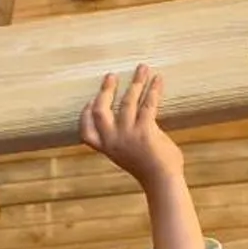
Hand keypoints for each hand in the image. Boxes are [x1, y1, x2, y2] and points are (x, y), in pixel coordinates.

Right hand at [78, 65, 185, 189]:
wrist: (162, 180)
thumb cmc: (148, 168)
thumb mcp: (127, 154)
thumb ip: (122, 138)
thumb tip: (131, 116)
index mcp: (106, 148)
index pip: (86, 132)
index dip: (85, 115)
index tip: (89, 101)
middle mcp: (113, 140)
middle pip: (100, 110)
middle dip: (106, 90)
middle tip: (111, 76)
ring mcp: (128, 135)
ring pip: (128, 101)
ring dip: (136, 81)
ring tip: (142, 68)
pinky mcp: (145, 131)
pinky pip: (148, 104)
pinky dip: (153, 89)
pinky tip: (157, 79)